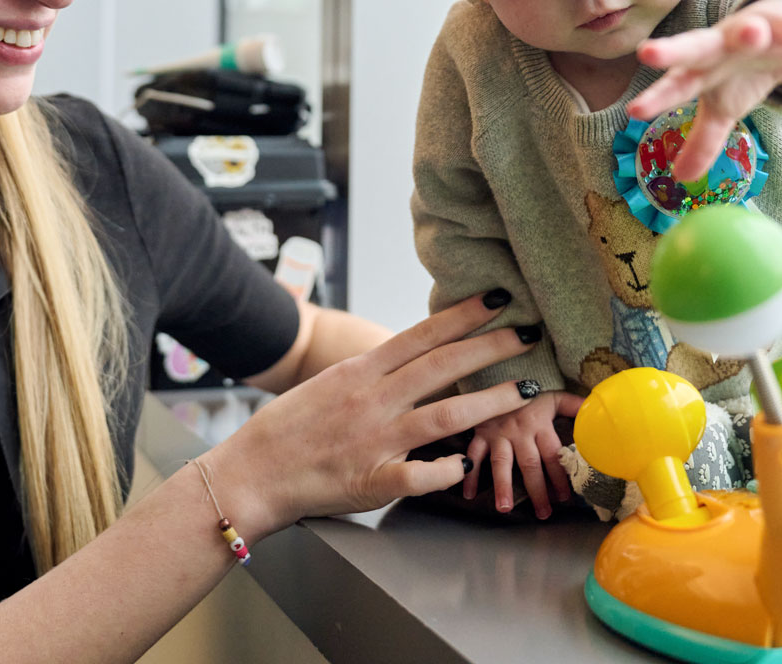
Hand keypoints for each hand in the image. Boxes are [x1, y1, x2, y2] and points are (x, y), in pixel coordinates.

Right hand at [209, 295, 551, 534]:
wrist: (251, 473)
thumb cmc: (291, 429)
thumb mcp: (332, 385)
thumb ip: (377, 373)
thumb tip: (418, 356)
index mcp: (361, 373)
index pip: (421, 335)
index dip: (462, 316)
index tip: (497, 299)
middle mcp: (371, 401)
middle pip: (441, 366)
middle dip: (490, 347)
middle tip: (530, 333)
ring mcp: (373, 442)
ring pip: (443, 416)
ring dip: (489, 402)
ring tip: (525, 391)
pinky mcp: (371, 482)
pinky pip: (419, 476)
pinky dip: (446, 471)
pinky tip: (467, 466)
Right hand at [462, 391, 585, 518]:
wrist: (497, 377)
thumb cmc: (530, 395)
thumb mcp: (553, 398)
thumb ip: (574, 407)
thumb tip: (596, 412)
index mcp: (539, 424)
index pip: (552, 454)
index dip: (560, 476)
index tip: (565, 498)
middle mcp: (519, 431)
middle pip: (529, 463)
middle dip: (537, 490)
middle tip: (543, 513)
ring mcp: (498, 433)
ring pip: (500, 462)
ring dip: (502, 486)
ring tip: (505, 509)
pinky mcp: (480, 433)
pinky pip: (473, 454)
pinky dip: (470, 473)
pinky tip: (469, 494)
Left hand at [628, 0, 781, 181]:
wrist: (776, 30)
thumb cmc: (737, 73)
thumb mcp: (721, 108)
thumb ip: (703, 141)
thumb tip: (680, 179)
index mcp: (698, 70)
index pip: (674, 86)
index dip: (656, 98)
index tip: (634, 111)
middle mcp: (718, 47)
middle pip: (693, 48)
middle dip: (672, 50)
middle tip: (648, 53)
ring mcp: (753, 33)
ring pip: (749, 31)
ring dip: (751, 31)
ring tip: (753, 33)